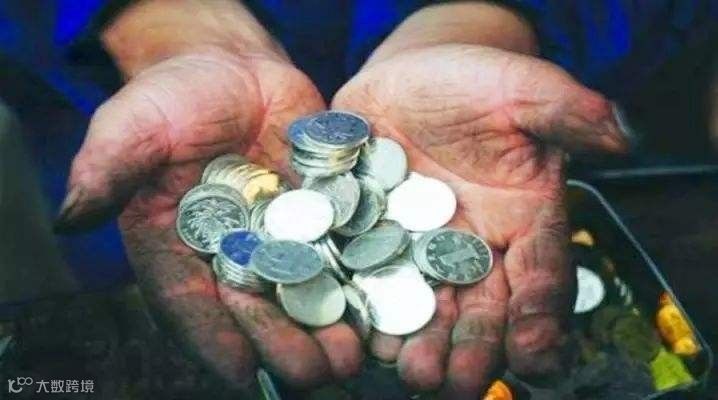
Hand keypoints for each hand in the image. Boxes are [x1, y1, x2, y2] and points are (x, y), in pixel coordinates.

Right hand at [56, 48, 361, 391]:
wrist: (235, 71)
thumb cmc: (175, 97)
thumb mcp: (134, 124)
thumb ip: (109, 168)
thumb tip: (71, 218)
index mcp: (175, 248)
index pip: (189, 302)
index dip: (214, 337)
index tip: (242, 371)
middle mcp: (229, 255)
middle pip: (253, 310)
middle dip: (281, 343)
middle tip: (310, 372)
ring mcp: (279, 240)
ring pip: (301, 293)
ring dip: (325, 325)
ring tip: (350, 354)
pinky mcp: (320, 218)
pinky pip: (339, 252)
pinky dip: (357, 279)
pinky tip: (378, 302)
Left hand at [334, 44, 626, 396]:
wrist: (409, 79)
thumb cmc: (472, 83)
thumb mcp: (520, 88)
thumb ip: (565, 110)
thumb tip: (621, 134)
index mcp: (520, 221)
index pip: (539, 276)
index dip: (538, 317)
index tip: (534, 355)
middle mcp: (470, 248)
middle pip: (478, 308)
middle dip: (470, 348)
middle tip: (456, 382)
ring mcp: (415, 249)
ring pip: (422, 304)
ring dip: (417, 341)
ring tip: (410, 369)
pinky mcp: (366, 239)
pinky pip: (362, 276)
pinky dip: (359, 305)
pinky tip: (354, 333)